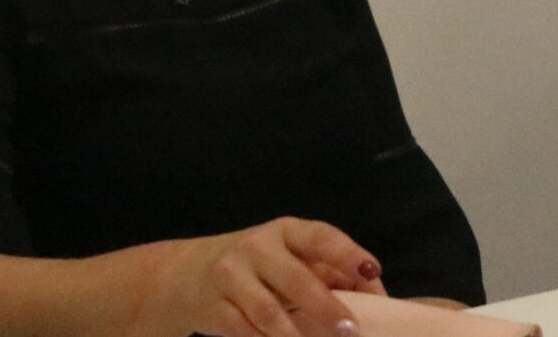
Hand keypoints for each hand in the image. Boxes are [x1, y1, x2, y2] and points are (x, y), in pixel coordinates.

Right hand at [152, 218, 384, 336]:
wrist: (184, 275)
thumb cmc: (255, 267)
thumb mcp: (286, 256)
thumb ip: (325, 270)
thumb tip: (373, 292)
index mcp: (284, 230)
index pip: (320, 236)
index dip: (347, 253)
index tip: (372, 271)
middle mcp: (256, 248)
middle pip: (296, 278)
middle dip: (326, 306)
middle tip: (351, 330)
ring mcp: (230, 277)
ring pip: (269, 311)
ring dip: (297, 335)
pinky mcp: (212, 309)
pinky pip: (245, 331)